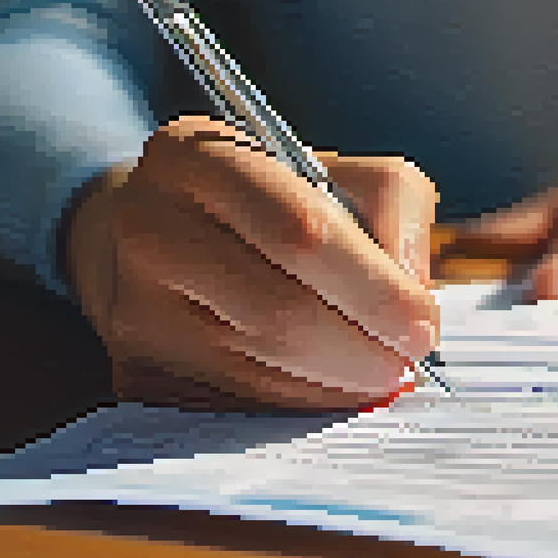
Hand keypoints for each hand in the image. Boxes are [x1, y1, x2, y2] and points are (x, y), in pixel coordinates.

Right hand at [65, 116, 439, 411]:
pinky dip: (304, 401)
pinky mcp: (137, 368)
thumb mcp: (336, 171)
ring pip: (262, 363)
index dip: (374, 288)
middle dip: (363, 348)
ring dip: (340, 380)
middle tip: (409, 362)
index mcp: (197, 156)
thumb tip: (412, 295)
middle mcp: (150, 226)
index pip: (300, 228)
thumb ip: (392, 206)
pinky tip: (332, 385)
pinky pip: (241, 398)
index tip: (423, 325)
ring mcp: (134, 304)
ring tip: (380, 372)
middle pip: (279, 309)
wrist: (166, 234)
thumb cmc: (270, 201)